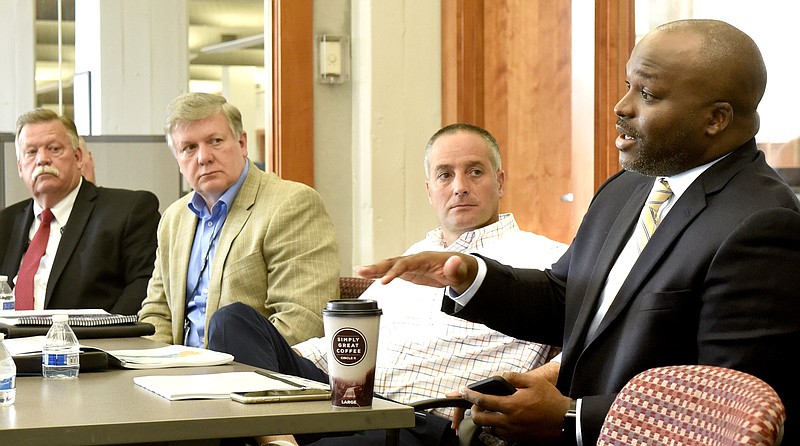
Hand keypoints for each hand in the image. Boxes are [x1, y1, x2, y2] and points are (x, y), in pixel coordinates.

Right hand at [355, 251, 477, 293]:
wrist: (460, 269)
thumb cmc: (460, 270)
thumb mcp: (460, 271)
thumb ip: (455, 268)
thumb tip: (455, 261)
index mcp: (424, 258)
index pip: (406, 264)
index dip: (394, 271)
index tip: (383, 281)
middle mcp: (414, 259)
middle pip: (393, 262)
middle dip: (377, 267)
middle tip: (361, 270)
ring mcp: (410, 265)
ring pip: (389, 266)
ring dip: (374, 269)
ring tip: (358, 271)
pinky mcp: (409, 272)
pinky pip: (392, 272)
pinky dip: (380, 273)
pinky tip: (368, 275)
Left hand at [459, 369, 570, 444]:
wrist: (566, 421)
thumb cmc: (551, 400)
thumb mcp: (534, 382)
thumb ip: (514, 377)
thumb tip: (501, 375)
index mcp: (511, 405)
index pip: (483, 401)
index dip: (470, 396)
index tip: (463, 392)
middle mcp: (509, 421)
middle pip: (481, 419)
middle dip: (474, 411)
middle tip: (477, 405)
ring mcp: (513, 432)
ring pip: (489, 429)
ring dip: (486, 421)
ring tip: (490, 412)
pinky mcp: (519, 439)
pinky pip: (501, 435)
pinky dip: (497, 428)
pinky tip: (502, 421)